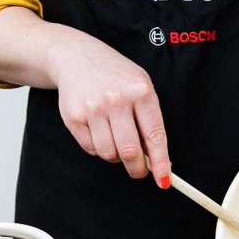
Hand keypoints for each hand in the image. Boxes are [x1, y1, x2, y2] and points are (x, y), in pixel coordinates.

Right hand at [49, 34, 171, 186]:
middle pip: (130, 151)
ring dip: (116, 156)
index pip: (154, 135)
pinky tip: (99, 131)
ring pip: (109, 154)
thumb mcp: (140, 87)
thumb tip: (156, 159)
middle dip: (137, 168)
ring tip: (116, 140)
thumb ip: (150, 120)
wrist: (77, 57)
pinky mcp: (74, 117)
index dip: (161, 162)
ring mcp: (93, 108)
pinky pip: (91, 149)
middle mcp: (116, 99)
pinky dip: (98, 148)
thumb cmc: (116, 77)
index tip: (164, 181)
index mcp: (141, 91)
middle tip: (139, 170)